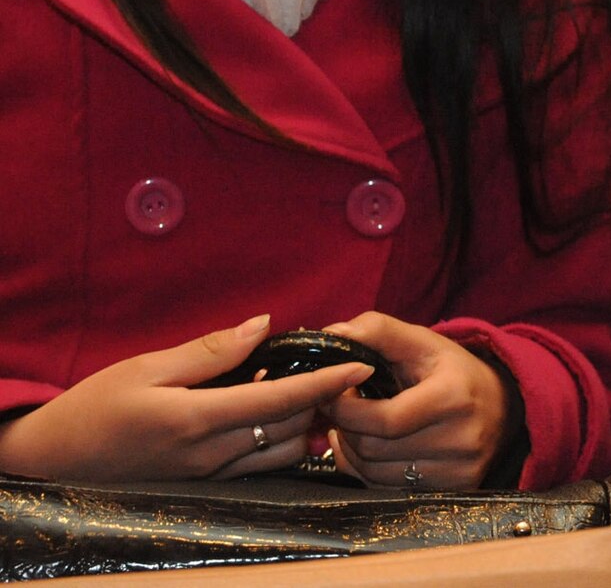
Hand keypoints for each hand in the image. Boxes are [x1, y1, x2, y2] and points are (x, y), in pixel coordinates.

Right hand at [0, 314, 374, 479]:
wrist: (53, 458)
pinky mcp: (202, 482)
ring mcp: (206, 475)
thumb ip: (211, 350)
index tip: (360, 366)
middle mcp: (208, 455)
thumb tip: (265, 325)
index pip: (278, 401)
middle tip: (341, 367)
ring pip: (279, 454)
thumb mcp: (147, 366)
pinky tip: (280, 413)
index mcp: (195, 420)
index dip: (325, 384)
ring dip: (305, 423)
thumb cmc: (95, 405)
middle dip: (323, 401)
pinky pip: (257, 466)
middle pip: (289, 430)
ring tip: (317, 388)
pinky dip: (281, 441)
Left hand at [319, 314, 517, 490]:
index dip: (346, 411)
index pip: (383, 420)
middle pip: (374, 450)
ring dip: (353, 453)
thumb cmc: (455, 371)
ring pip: (375, 476)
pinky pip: (388, 491)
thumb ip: (378, 330)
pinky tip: (373, 450)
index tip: (333, 396)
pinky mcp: (453, 490)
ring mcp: (459, 471)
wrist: (504, 405)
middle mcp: (462, 439)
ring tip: (358, 429)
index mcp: (454, 397)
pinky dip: (369, 472)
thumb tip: (333, 334)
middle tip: (343, 411)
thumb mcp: (423, 341)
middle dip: (346, 430)